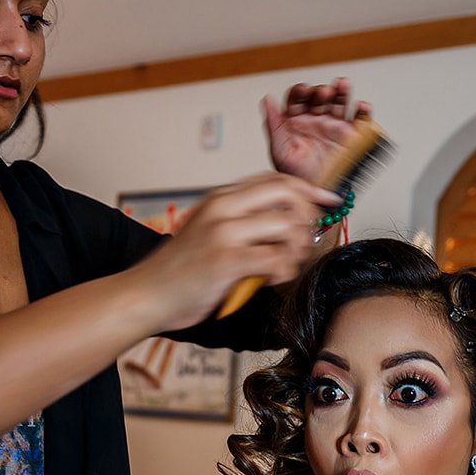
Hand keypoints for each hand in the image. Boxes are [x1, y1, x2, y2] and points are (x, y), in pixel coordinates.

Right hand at [123, 173, 338, 334]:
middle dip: (307, 219)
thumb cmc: (181, 269)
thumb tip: (287, 219)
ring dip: (296, 251)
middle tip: (303, 243)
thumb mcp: (209, 230)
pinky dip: (283, 272)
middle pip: (287, 195)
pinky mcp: (226, 261)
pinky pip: (276, 261)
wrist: (147, 294)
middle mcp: (223, 209)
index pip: (276, 180)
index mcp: (221, 198)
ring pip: (288, 229)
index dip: (309, 190)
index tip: (328, 201)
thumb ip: (241, 220)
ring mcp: (224, 233)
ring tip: (282, 266)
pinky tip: (269, 279)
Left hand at [263, 77, 371, 183]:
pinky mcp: (351, 136)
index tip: (303, 90)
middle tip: (323, 92)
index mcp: (297, 120)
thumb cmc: (296, 176)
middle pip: (320, 97)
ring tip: (342, 85)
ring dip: (341, 92)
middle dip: (321, 92)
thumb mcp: (280, 150)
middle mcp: (316, 120)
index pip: (298, 99)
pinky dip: (363, 112)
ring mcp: (334, 126)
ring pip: (339, 102)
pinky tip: (361, 106)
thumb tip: (266, 100)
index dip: (300, 92)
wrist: (316, 196)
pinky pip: (359, 120)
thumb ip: (273, 124)